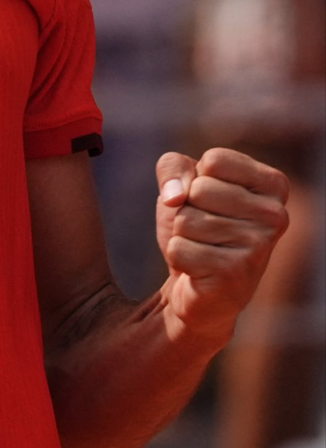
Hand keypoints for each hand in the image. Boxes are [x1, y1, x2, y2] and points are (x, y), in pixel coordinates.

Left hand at [156, 148, 288, 343]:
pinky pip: (178, 249)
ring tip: (204, 250)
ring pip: (186, 220)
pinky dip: (178, 258)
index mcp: (273, 185)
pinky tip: (199, 270)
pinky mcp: (235, 274)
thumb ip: (172, 166)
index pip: (214, 160)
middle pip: (199, 189)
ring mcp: (259, 246)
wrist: (196, 286)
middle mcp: (276, 215)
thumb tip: (175, 196)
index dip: (197, 179)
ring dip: (183, 235)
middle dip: (188, 209)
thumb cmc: (196, 226)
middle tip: (206, 232)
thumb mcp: (182, 183)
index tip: (212, 202)